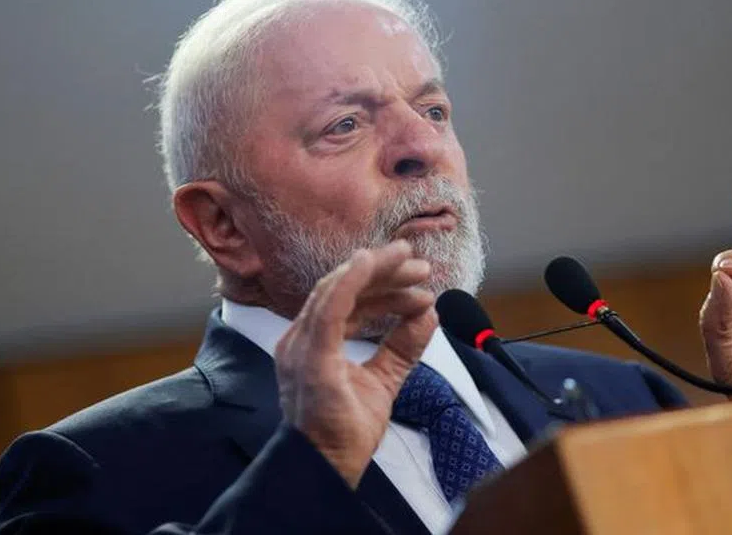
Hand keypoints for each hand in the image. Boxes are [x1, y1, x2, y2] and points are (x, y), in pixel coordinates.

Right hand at [275, 239, 437, 486]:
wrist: (329, 469)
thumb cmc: (344, 432)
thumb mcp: (384, 378)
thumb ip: (402, 346)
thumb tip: (429, 314)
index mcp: (314, 343)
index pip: (348, 300)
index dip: (382, 284)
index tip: (417, 281)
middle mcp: (302, 338)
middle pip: (343, 288)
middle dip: (385, 272)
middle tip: (421, 266)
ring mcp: (303, 345)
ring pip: (339, 289)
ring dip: (378, 271)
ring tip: (415, 268)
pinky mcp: (311, 356)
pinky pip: (330, 306)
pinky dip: (352, 280)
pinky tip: (373, 263)